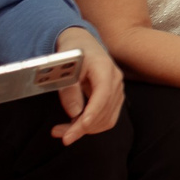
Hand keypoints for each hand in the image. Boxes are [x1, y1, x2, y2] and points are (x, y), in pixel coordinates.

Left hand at [50, 28, 122, 144]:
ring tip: (63, 131)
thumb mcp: (66, 68)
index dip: (92, 113)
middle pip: (105, 111)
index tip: (80, 126)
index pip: (103, 95)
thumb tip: (74, 112)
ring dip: (86, 129)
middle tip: (62, 136)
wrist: (83, 44)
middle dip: (83, 127)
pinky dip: (93, 126)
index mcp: (105, 69)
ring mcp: (117, 90)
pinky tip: (76, 126)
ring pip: (107, 118)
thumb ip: (69, 89)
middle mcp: (116, 80)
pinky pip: (108, 118)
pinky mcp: (114, 97)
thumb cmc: (73, 53)